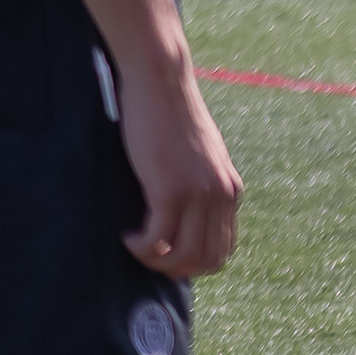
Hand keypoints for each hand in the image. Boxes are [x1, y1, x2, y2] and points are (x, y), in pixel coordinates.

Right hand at [110, 42, 241, 277]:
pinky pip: (157, 240)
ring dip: (154, 261)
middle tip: (148, 257)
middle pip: (206, 259)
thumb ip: (203, 183)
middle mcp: (221, 195)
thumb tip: (189, 213)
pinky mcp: (170, 190)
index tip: (166, 256)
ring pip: (182, 256)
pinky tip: (125, 235)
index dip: (194, 262)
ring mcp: (198, 194)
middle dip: (175, 269)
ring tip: (135, 245)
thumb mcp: (201, 156)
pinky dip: (140, 247)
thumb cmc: (172, 117)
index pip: (223, 247)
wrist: (162, 85)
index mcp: (230, 189)